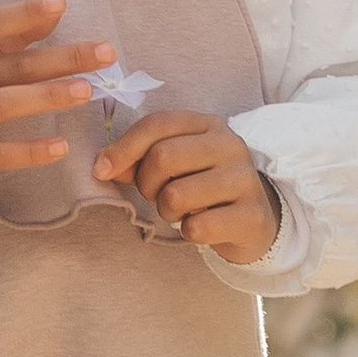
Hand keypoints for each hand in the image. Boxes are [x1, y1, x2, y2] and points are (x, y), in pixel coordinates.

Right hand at [0, 0, 115, 187]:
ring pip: (3, 104)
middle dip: (61, 58)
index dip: (24, 13)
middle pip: (13, 66)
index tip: (59, 2)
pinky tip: (61, 147)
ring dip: (46, 96)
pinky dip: (29, 152)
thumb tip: (57, 7)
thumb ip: (14, 35)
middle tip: (105, 53)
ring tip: (85, 91)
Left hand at [93, 110, 280, 263]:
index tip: (102, 170)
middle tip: (158, 195)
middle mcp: (230, 145)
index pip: (157, 124)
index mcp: (208, 125)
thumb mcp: (176, 164)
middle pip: (163, 157)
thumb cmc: (204, 187)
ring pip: (176, 195)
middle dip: (147, 184)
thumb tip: (104, 166)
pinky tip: (202, 226)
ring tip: (183, 211)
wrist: (255, 219)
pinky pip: (197, 227)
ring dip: (167, 211)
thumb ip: (140, 158)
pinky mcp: (251, 215)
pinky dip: (189, 232)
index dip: (122, 148)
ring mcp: (244, 179)